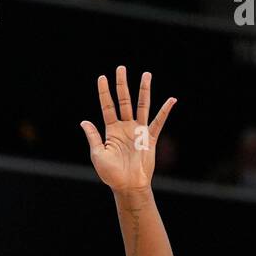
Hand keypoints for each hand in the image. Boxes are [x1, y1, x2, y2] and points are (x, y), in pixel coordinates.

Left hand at [80, 67, 175, 193]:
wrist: (128, 186)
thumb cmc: (111, 174)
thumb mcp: (98, 154)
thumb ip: (93, 137)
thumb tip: (84, 121)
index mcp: (112, 131)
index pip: (107, 106)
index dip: (104, 92)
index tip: (102, 77)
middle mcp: (125, 127)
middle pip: (124, 101)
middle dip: (122, 84)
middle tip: (120, 68)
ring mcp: (138, 131)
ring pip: (142, 106)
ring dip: (144, 90)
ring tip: (146, 74)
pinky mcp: (150, 138)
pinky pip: (158, 122)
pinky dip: (165, 111)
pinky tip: (171, 100)